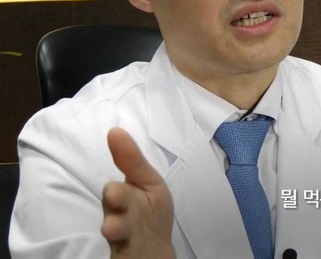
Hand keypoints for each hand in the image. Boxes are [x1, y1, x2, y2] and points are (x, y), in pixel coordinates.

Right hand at [101, 128, 175, 258]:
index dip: (120, 170)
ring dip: (114, 228)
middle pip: (114, 204)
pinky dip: (122, 248)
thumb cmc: (150, 211)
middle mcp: (117, 212)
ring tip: (111, 228)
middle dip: (115, 198)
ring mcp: (120, 232)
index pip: (117, 183)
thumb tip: (114, 130)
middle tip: (114, 194)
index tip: (114, 140)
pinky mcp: (123, 249)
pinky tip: (117, 237)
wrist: (152, 248)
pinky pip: (121, 250)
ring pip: (115, 229)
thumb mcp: (149, 184)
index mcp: (123, 193)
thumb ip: (133, 161)